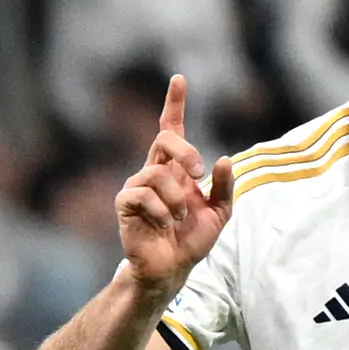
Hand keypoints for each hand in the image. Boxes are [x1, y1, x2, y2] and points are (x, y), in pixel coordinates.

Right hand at [114, 76, 229, 297]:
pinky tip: (165, 224)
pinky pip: (142, 194)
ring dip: (176, 198)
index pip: (172, 129)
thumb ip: (224, 187)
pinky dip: (160, 210)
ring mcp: (137, 186)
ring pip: (157, 173)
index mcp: (175, 169)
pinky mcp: (125, 204)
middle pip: (165, 138)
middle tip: (198, 174)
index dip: (175, 104)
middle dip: (185, 151)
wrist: (171, 269)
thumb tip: (222, 159)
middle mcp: (154, 172)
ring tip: (179, 218)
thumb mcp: (219, 212)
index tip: (179, 79)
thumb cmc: (191, 240)